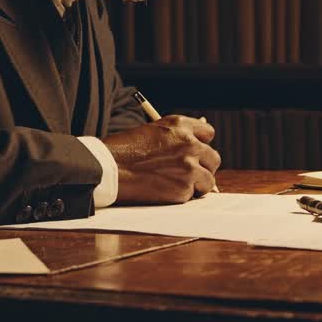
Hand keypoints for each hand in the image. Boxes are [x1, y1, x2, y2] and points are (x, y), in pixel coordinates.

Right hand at [103, 115, 219, 203]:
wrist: (108, 169)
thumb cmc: (124, 150)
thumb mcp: (152, 130)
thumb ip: (176, 135)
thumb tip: (198, 143)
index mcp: (180, 125)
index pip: (208, 133)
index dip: (201, 144)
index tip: (195, 152)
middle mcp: (189, 144)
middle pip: (214, 158)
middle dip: (203, 166)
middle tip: (188, 173)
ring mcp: (189, 167)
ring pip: (208, 180)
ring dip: (196, 184)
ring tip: (175, 184)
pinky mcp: (184, 188)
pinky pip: (193, 195)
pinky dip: (182, 196)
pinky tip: (164, 191)